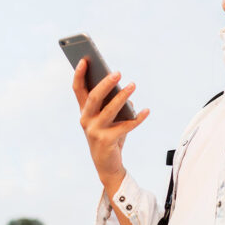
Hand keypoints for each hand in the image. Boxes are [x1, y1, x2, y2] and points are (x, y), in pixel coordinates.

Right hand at [72, 58, 149, 192]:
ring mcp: (94, 131)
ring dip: (122, 96)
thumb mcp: (109, 118)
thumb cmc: (109, 136)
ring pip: (109, 110)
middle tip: (118, 72)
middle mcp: (86, 119)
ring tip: (133, 85)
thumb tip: (125, 92)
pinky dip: (137, 118)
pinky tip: (147, 111)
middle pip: (94, 97)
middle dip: (105, 83)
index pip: (78, 89)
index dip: (79, 74)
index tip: (85, 59)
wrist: (106, 165)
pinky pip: (125, 126)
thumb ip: (114, 104)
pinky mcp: (106, 141)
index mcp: (84, 111)